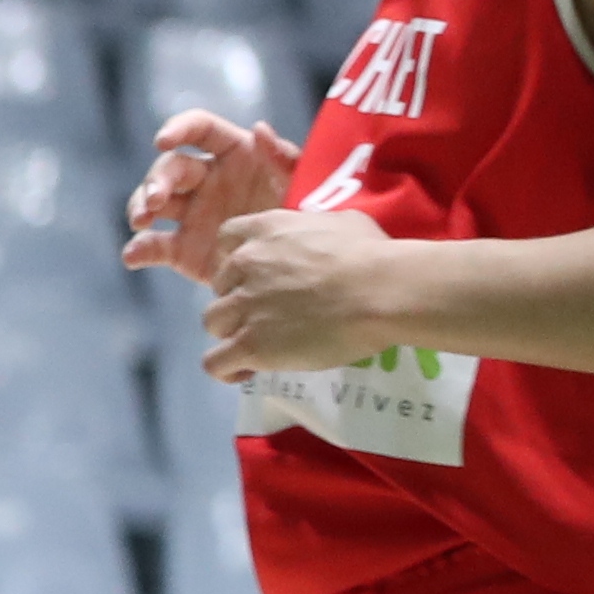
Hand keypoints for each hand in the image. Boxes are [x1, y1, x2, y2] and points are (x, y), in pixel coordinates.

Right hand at [121, 109, 294, 285]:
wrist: (304, 270)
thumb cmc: (309, 218)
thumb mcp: (305, 186)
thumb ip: (284, 157)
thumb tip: (258, 128)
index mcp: (235, 154)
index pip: (201, 130)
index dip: (179, 128)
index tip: (162, 141)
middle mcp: (207, 179)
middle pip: (170, 168)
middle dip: (156, 180)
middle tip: (155, 201)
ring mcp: (191, 214)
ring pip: (152, 202)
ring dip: (140, 207)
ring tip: (141, 222)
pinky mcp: (182, 249)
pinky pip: (153, 246)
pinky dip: (138, 250)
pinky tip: (133, 257)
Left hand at [202, 205, 407, 382]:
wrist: (380, 291)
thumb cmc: (373, 255)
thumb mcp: (343, 223)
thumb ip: (316, 229)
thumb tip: (320, 239)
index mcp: (266, 230)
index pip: (227, 237)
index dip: (237, 260)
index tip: (256, 275)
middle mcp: (245, 263)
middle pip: (220, 287)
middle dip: (240, 300)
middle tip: (269, 315)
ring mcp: (244, 304)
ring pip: (213, 322)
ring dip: (232, 333)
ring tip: (261, 344)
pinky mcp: (250, 343)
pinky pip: (215, 362)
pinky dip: (227, 368)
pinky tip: (247, 371)